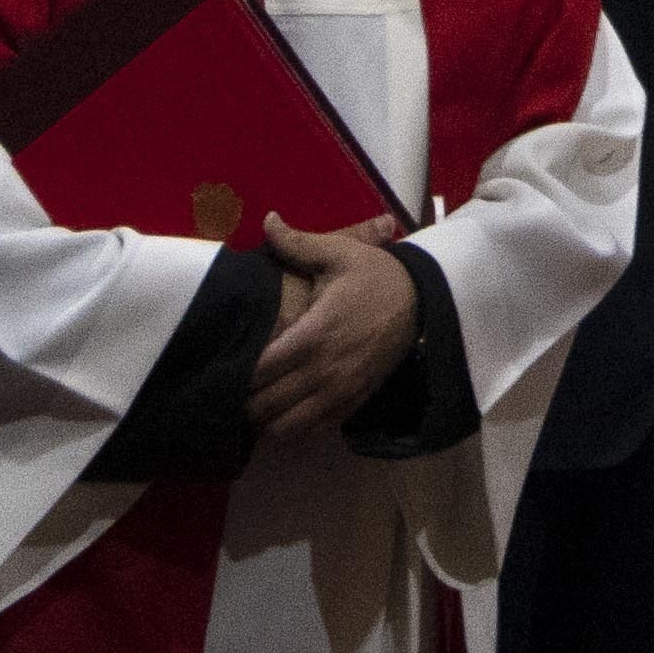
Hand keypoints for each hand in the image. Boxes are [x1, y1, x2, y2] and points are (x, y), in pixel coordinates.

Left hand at [241, 222, 424, 441]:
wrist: (424, 302)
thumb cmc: (376, 276)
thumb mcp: (339, 254)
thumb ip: (297, 243)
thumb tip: (266, 220)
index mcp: (313, 335)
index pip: (259, 371)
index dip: (237, 373)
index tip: (229, 363)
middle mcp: (322, 371)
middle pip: (264, 406)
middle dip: (244, 401)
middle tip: (234, 387)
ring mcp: (338, 393)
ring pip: (285, 428)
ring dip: (264, 421)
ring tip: (255, 404)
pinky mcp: (352, 404)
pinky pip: (312, 432)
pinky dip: (291, 430)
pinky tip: (282, 416)